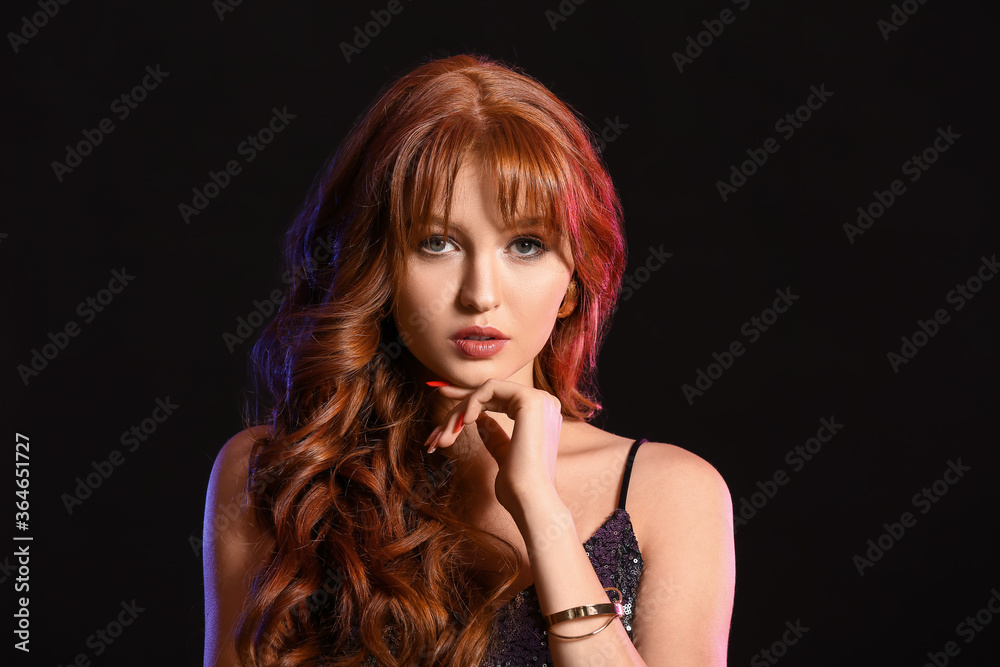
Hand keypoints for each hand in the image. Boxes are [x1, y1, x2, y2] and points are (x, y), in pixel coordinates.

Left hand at [424, 378, 562, 512]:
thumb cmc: (517, 485)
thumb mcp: (503, 454)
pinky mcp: (529, 399)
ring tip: (446, 437)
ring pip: (486, 391)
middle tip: (437, 433)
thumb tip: (481, 419)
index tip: (443, 397)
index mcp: (539, 415)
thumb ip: (495, 435)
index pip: (498, 397)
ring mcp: (539, 399)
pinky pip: (490, 388)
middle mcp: (543, 402)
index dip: (469, 397)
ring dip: (461, 412)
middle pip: (489, 393)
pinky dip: (472, 403)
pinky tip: (465, 422)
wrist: (528, 497)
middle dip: (458, 409)